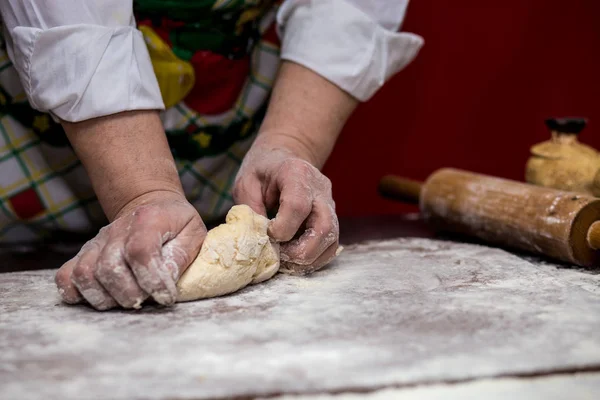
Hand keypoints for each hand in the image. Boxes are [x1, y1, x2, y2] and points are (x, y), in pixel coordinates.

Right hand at [55, 192, 205, 309]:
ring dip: (106, 298)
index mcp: (147, 219)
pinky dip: (77, 294)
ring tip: (127, 300)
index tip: (166, 296)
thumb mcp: (192, 232)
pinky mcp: (82, 255)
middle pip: (109, 268)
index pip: (141, 252)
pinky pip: (66, 277)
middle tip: (145, 300)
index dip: (153, 280)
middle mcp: (116, 230)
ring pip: (85, 275)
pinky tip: (102, 297)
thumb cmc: (175, 224)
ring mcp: (95, 243)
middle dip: (130, 294)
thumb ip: (181, 255)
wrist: (149, 205)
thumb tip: (166, 280)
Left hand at [233, 140, 339, 274]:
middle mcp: (320, 189)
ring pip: (332, 239)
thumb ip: (250, 210)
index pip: (298, 205)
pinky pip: (331, 245)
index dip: (283, 228)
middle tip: (280, 257)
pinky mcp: (331, 218)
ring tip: (286, 261)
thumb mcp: (246, 184)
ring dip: (309, 258)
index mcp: (296, 173)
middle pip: (324, 226)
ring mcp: (330, 204)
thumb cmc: (262, 172)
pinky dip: (314, 258)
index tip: (269, 234)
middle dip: (302, 251)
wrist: (283, 160)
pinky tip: (295, 259)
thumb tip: (257, 240)